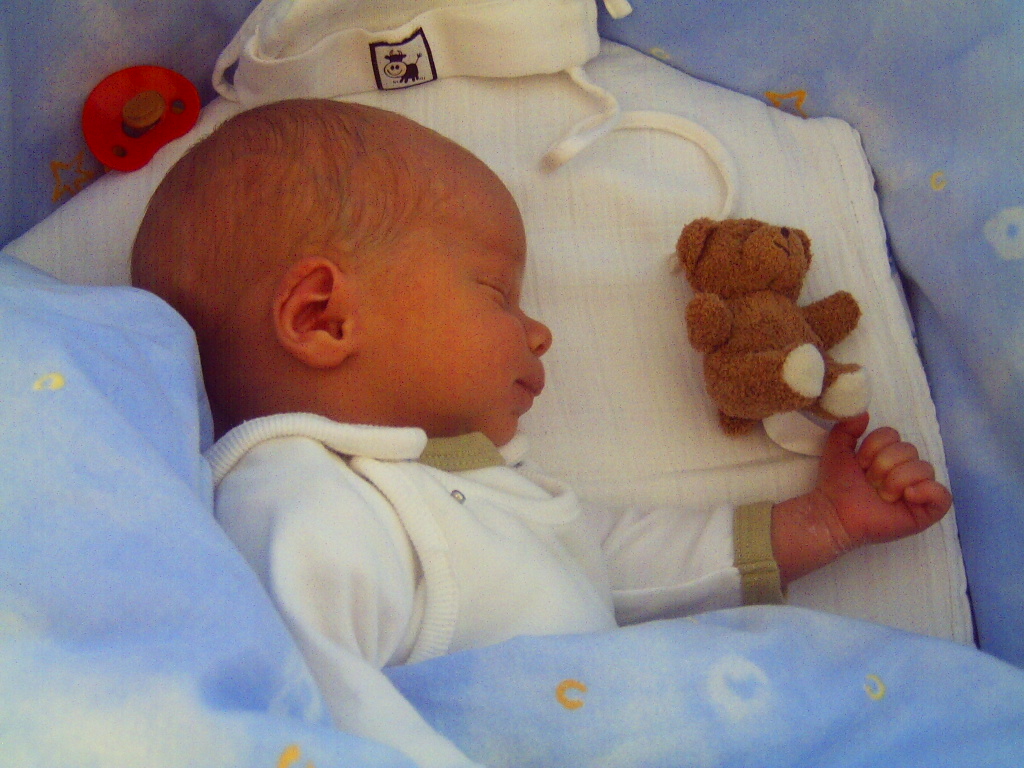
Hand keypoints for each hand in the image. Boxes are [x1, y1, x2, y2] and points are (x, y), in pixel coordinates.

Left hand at [771, 413, 951, 584]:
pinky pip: (943, 496)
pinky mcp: (925, 512)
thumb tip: (865, 412)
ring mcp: (918, 491)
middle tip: (869, 482)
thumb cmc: (837, 484)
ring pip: (924, 469)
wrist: (833, 513)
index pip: (893, 434)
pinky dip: (927, 491)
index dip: (874, 447)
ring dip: (897, 480)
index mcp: (889, 455)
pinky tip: (907, 495)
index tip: (859, 463)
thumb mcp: (838, 449)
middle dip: (883, 465)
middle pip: (909, 449)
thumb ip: (847, 428)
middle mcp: (906, 470)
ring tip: (881, 494)